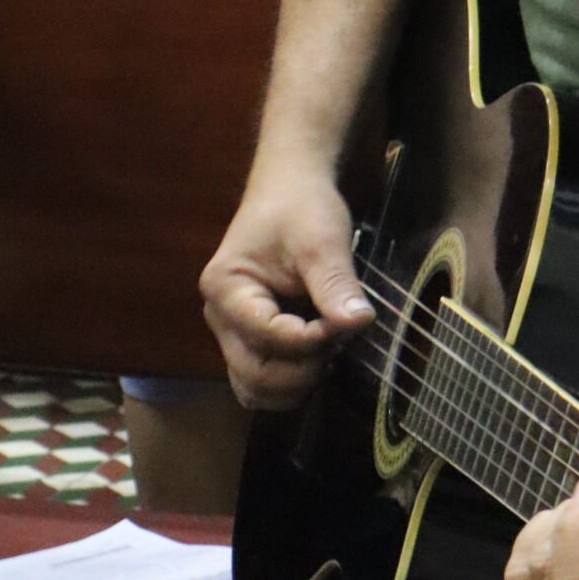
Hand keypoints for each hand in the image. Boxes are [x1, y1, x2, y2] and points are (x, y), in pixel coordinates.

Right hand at [200, 173, 373, 409]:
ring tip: (329, 349)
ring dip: (297, 384)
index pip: (268, 339)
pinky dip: (292, 382)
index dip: (313, 340)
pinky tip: (320, 355)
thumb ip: (336, 284)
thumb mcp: (322, 240)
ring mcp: (231, 333)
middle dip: (305, 369)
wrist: (291, 190)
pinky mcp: (249, 340)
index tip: (347, 321)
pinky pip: (262, 381)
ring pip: (255, 388)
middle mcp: (219, 318)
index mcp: (225, 290)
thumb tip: (359, 322)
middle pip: (255, 376)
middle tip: (339, 339)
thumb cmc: (301, 207)